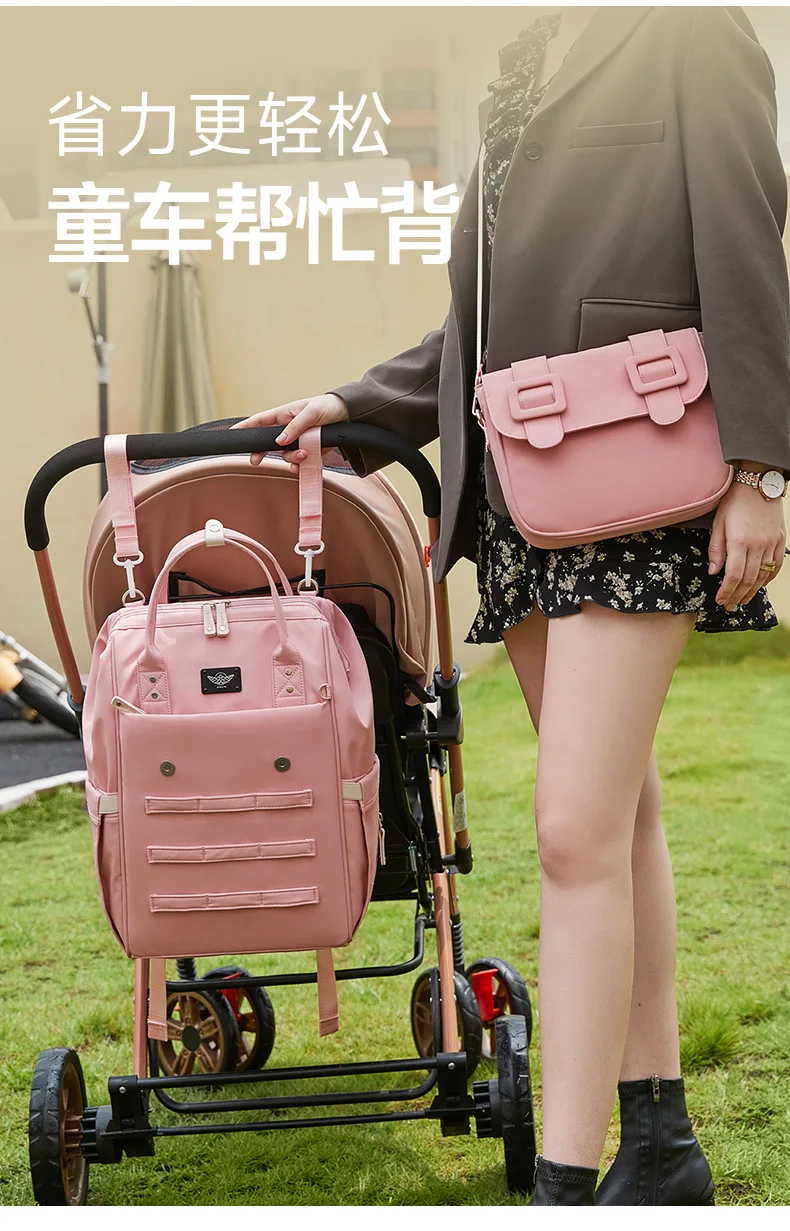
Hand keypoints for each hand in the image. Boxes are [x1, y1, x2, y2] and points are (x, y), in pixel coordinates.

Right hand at [231, 393, 350, 466]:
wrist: (349, 416)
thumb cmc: (328, 407)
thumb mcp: (311, 413)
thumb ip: (295, 427)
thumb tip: (279, 441)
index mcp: (284, 414)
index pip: (260, 421)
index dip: (245, 427)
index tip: (232, 434)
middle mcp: (288, 428)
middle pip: (268, 443)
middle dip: (261, 452)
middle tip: (255, 461)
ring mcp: (298, 440)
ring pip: (286, 455)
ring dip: (292, 458)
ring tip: (304, 454)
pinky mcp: (309, 450)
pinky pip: (300, 461)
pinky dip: (301, 465)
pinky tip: (306, 463)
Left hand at [708, 476, 785, 609]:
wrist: (758, 482)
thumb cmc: (734, 501)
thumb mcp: (718, 523)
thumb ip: (716, 549)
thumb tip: (714, 572)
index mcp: (739, 541)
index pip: (734, 575)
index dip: (727, 591)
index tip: (721, 600)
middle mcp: (758, 545)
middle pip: (749, 579)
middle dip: (738, 595)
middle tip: (730, 605)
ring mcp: (771, 543)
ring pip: (763, 575)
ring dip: (753, 591)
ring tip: (743, 600)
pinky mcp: (780, 539)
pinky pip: (777, 564)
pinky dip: (768, 578)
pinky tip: (760, 585)